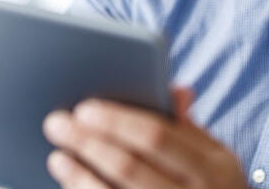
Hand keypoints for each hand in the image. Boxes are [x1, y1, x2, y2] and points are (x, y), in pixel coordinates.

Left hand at [42, 88, 245, 187]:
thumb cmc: (208, 185)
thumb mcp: (212, 157)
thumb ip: (185, 127)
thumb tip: (174, 89)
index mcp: (213, 167)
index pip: (158, 136)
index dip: (117, 121)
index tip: (83, 107)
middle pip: (130, 168)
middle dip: (88, 143)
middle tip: (56, 123)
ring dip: (80, 177)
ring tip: (57, 156)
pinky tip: (70, 183)